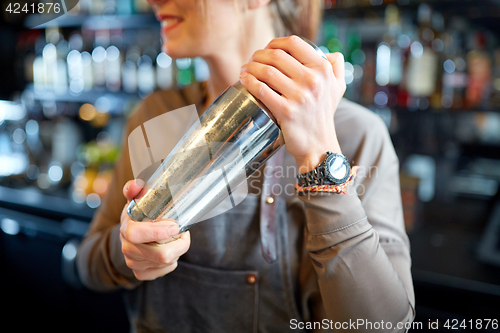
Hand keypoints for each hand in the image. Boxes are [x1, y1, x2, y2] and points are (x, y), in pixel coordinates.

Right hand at [120, 180, 190, 280]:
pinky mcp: (141, 274)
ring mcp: (133, 263)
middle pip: (160, 255)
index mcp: (126, 228)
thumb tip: (137, 184)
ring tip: (175, 238)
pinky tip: (169, 249)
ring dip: (177, 250)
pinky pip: (166, 269)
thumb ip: (135, 189)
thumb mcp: (136, 199)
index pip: (136, 235)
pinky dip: (173, 260)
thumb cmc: (138, 215)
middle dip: (179, 243)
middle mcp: (127, 248)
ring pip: (166, 262)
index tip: (175, 226)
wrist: (131, 235)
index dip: (158, 232)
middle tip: (183, 232)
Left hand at [239, 35, 345, 172]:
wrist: (318, 144)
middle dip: (259, 55)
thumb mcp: (337, 88)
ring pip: (267, 71)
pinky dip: (249, 81)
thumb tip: (329, 53)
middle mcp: (313, 81)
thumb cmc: (323, 115)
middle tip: (252, 60)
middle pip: (277, 56)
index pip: (294, 44)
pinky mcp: (286, 111)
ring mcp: (299, 96)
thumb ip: (336, 67)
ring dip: (250, 67)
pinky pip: (262, 90)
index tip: (267, 48)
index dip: (275, 42)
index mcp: (323, 70)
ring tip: (244, 69)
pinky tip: (244, 79)